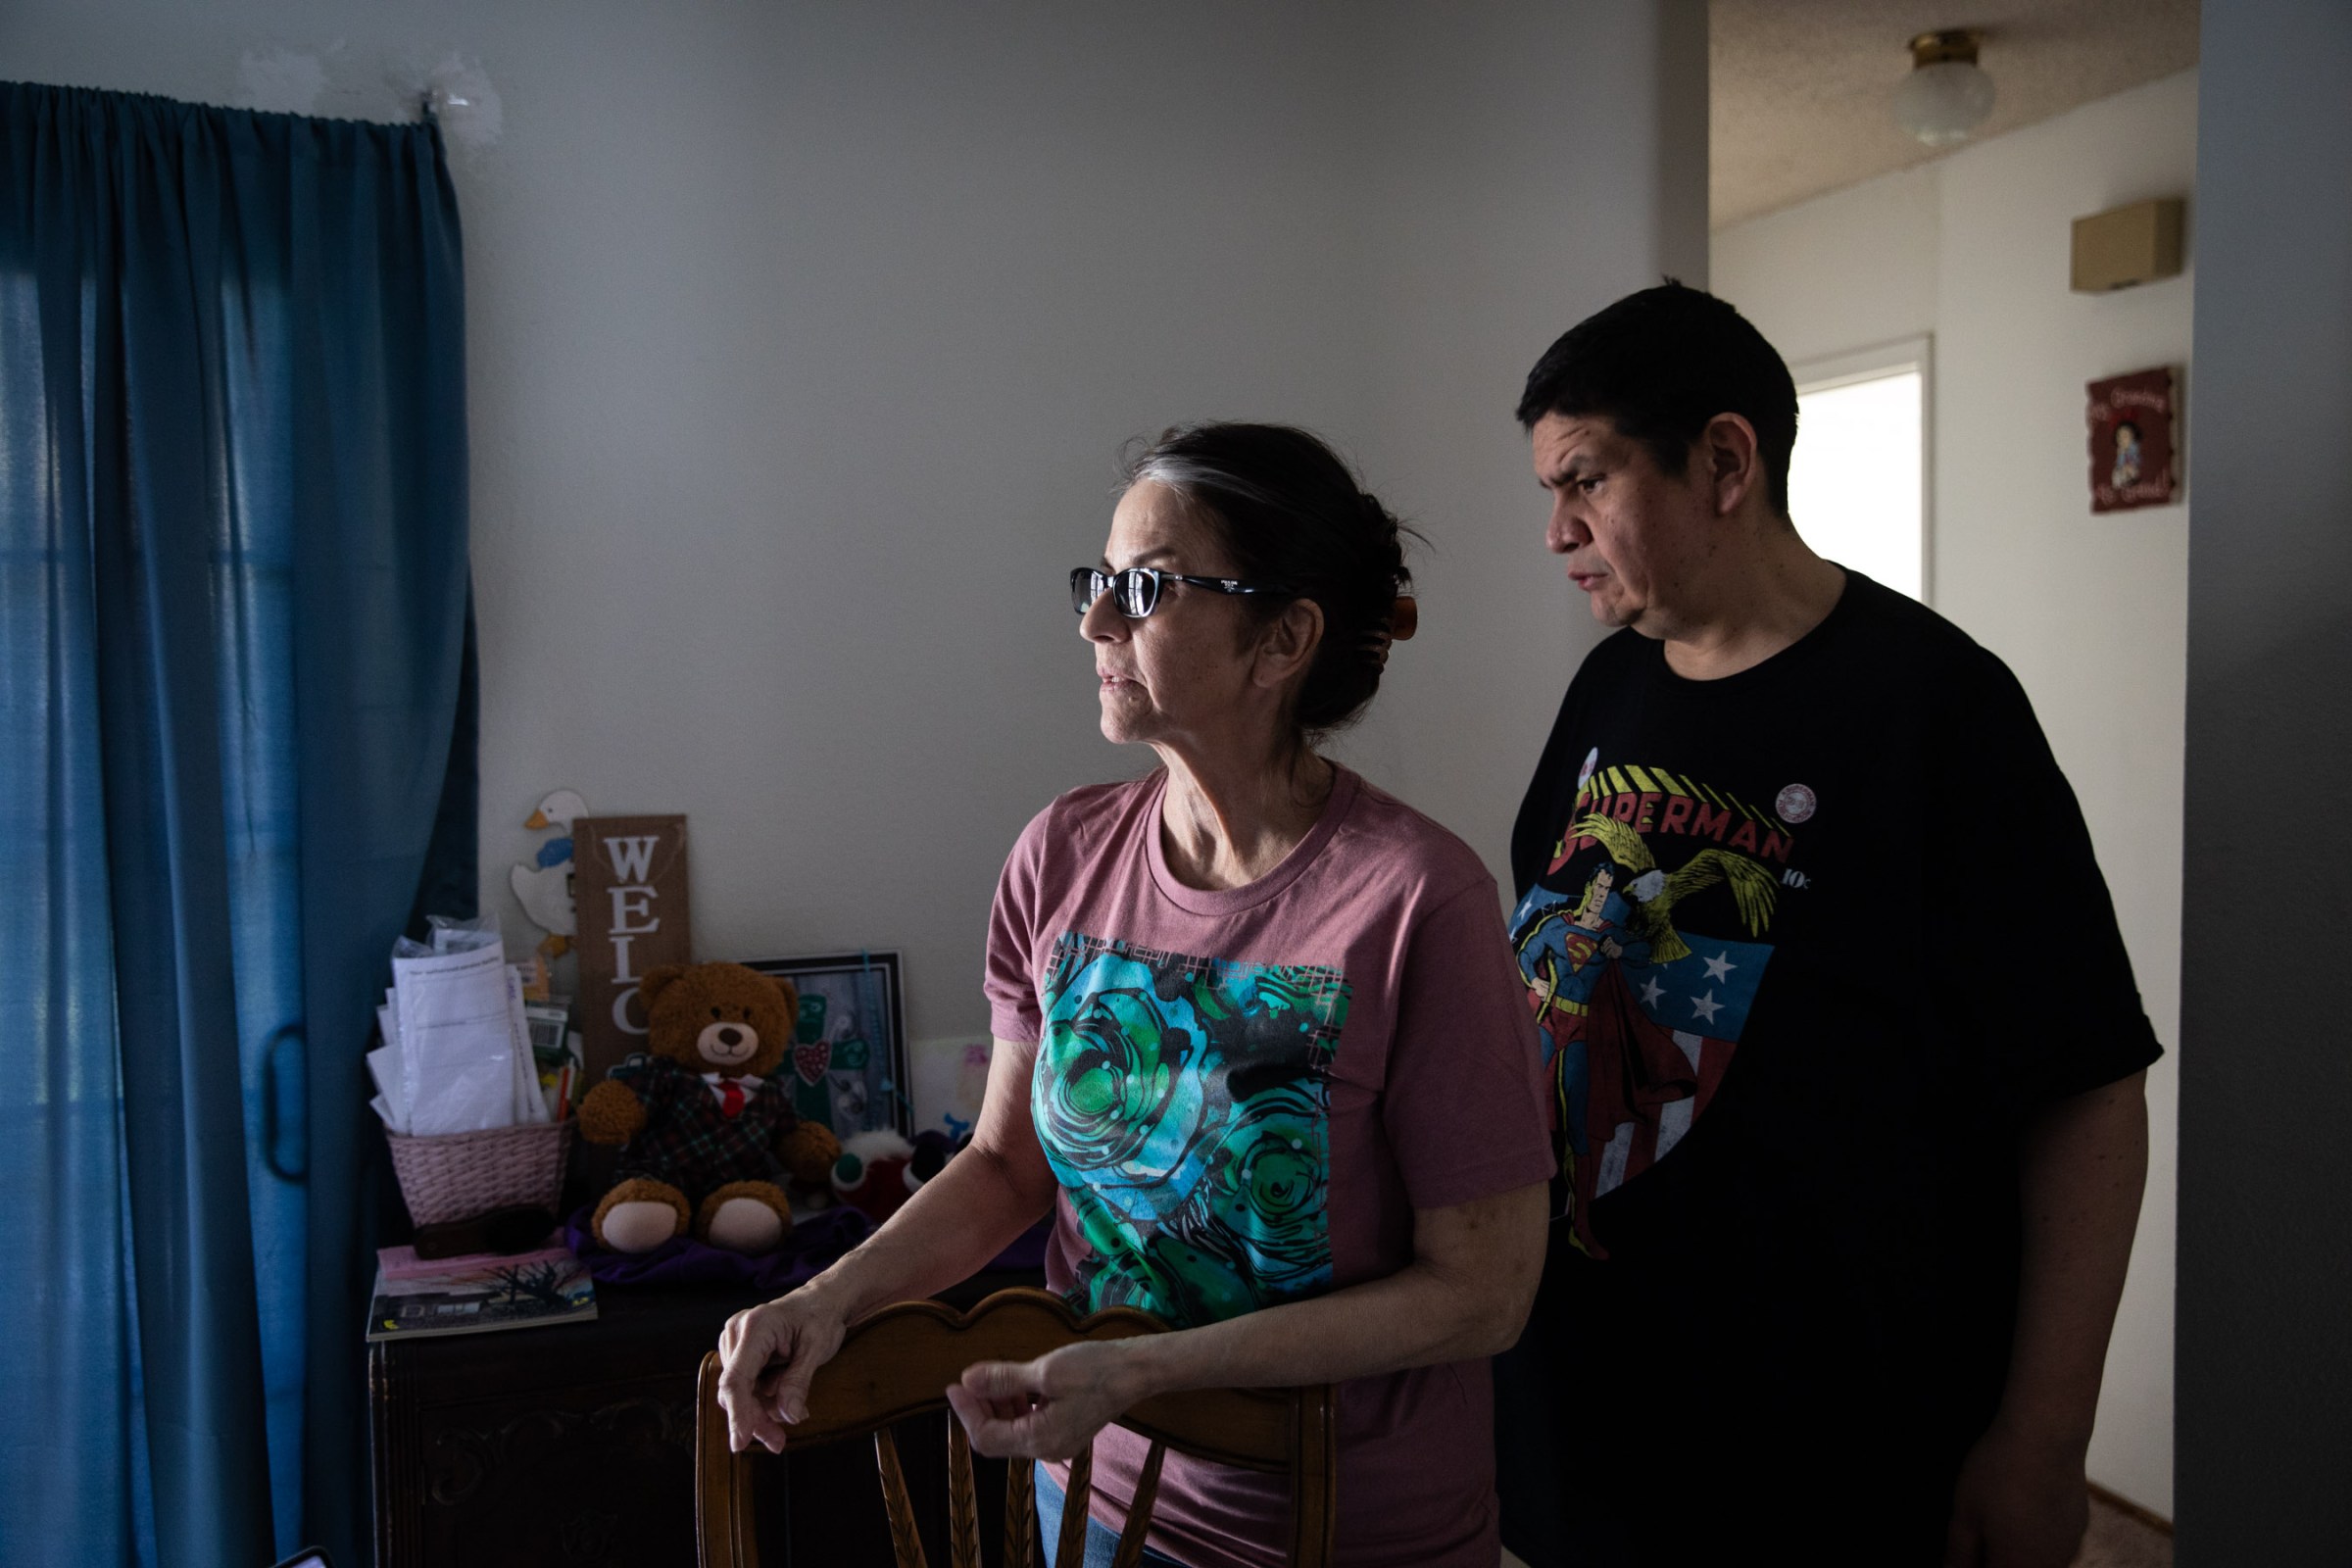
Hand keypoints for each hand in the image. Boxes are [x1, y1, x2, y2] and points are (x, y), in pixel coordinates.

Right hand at [716, 1288, 851, 1453]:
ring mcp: (735, 1342)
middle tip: (779, 1443)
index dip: (737, 1414)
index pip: (736, 1379)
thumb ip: (799, 1381)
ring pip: (739, 1393)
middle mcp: (737, 1332)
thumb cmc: (821, 1317)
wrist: (822, 1300)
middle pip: (735, 1391)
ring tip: (794, 1414)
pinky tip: (786, 1402)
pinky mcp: (739, 1352)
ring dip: (762, 1411)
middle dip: (756, 1419)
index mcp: (755, 1327)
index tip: (740, 1444)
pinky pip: (745, 1386)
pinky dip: (763, 1400)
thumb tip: (788, 1416)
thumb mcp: (818, 1348)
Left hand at [943, 1340, 1144, 1461]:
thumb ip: (1003, 1379)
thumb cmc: (1095, 1368)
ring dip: (997, 1406)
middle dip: (980, 1408)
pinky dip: (1016, 1407)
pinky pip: (1028, 1426)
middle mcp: (1047, 1450)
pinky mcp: (1065, 1432)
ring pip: (1012, 1431)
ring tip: (994, 1377)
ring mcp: (1058, 1443)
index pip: (986, 1437)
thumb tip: (966, 1380)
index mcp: (1041, 1440)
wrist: (1136, 1371)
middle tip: (971, 1378)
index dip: (966, 1412)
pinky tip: (1017, 1385)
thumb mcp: (1045, 1371)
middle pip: (997, 1437)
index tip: (954, 1385)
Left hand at [1943, 1420, 2089, 1567]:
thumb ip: (1959, 1552)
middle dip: (1997, 1559)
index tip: (1965, 1550)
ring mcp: (2070, 1546)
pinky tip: (2025, 1510)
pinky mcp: (2080, 1525)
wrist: (2048, 1435)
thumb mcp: (1965, 1513)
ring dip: (2018, 1552)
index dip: (1973, 1565)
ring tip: (2000, 1520)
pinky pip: (2055, 1543)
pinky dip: (2038, 1536)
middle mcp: (2050, 1565)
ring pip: (2040, 1562)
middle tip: (1978, 1537)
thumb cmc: (1999, 1473)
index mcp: (2017, 1567)